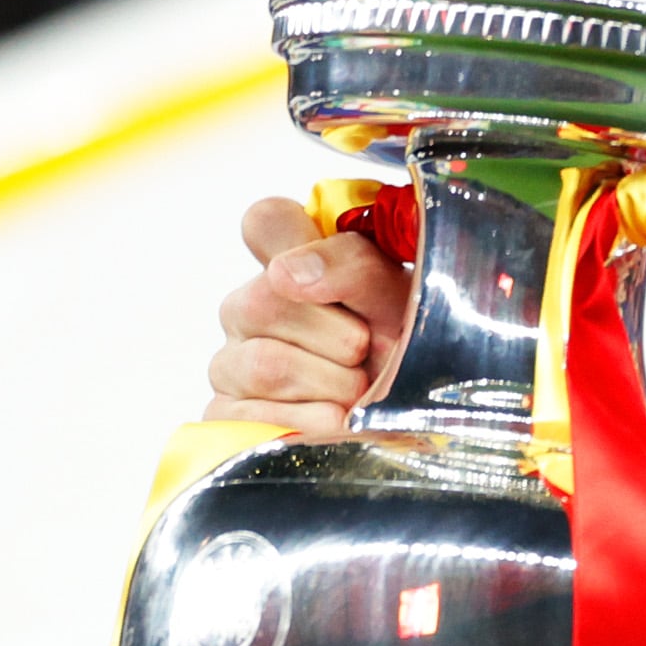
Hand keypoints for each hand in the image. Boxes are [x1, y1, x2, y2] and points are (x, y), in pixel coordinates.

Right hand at [208, 197, 404, 426]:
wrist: (418, 425)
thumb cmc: (411, 357)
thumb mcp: (402, 303)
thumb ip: (355, 266)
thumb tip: (289, 274)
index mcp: (294, 266)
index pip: (266, 220)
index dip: (297, 241)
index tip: (336, 277)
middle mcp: (251, 309)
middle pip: (263, 301)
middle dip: (338, 336)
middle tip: (368, 351)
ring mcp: (233, 363)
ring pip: (264, 364)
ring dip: (333, 383)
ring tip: (359, 390)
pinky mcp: (228, 416)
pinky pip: (257, 417)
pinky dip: (314, 423)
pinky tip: (338, 422)